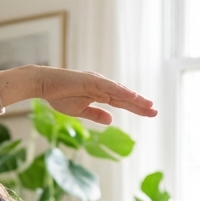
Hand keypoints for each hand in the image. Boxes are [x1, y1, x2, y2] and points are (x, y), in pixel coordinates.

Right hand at [0, 65, 156, 124]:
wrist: (44, 85)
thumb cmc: (58, 96)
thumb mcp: (79, 111)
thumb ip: (95, 114)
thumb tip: (111, 120)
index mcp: (99, 94)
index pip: (121, 102)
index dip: (135, 108)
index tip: (149, 113)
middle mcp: (102, 86)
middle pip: (125, 97)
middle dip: (140, 104)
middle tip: (155, 111)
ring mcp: (97, 82)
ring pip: (120, 92)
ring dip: (135, 99)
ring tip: (148, 106)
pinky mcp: (91, 80)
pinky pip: (110, 88)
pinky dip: (121, 92)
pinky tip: (132, 97)